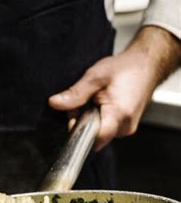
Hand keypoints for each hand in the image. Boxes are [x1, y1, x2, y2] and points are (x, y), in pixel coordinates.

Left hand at [48, 26, 180, 150]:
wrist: (147, 64)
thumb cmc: (126, 68)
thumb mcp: (96, 76)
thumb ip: (76, 93)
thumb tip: (55, 103)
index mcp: (118, 114)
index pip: (93, 138)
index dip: (77, 129)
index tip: (71, 116)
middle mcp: (125, 126)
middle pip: (93, 135)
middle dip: (82, 121)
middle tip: (84, 100)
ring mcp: (127, 128)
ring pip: (99, 132)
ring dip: (90, 119)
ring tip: (95, 99)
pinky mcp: (126, 126)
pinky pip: (106, 128)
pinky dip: (99, 118)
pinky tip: (101, 103)